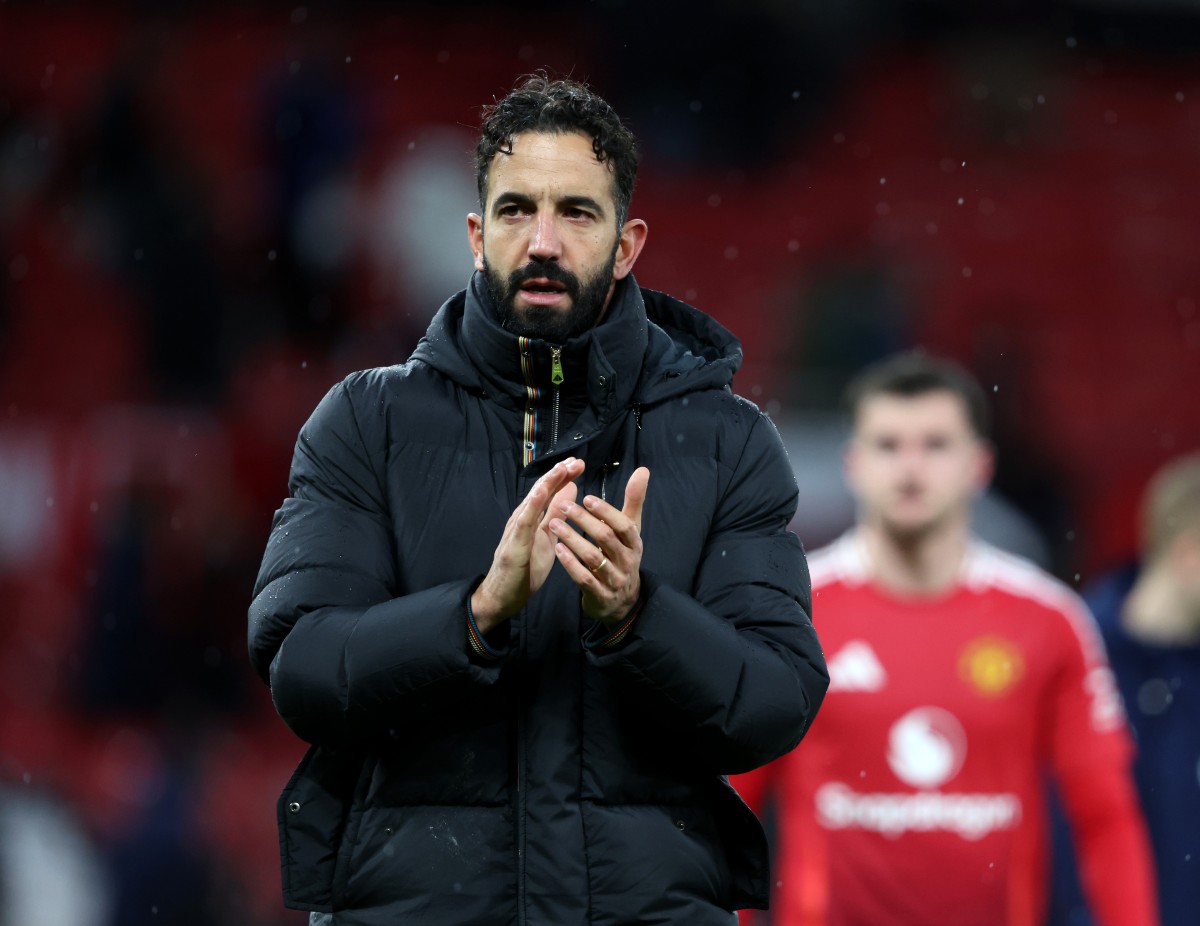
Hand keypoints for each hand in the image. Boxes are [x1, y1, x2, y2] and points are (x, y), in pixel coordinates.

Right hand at [472, 457, 584, 632]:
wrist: (503, 597)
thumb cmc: (525, 569)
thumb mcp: (547, 538)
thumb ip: (556, 514)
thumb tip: (571, 490)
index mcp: (532, 518)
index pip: (548, 492)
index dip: (563, 477)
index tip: (578, 464)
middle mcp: (522, 519)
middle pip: (541, 491)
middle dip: (558, 475)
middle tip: (575, 461)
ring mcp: (515, 531)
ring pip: (532, 502)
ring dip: (547, 484)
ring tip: (561, 469)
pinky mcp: (513, 546)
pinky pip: (523, 523)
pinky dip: (531, 506)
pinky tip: (540, 493)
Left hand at [549, 466, 649, 625]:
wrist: (621, 601)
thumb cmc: (622, 556)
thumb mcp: (631, 530)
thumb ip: (634, 500)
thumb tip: (643, 469)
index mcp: (634, 544)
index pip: (624, 525)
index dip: (606, 512)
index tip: (587, 498)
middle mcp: (627, 561)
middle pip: (606, 539)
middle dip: (584, 521)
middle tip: (563, 506)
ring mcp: (614, 580)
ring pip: (593, 558)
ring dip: (572, 539)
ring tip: (554, 524)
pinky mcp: (600, 595)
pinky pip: (584, 579)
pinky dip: (570, 564)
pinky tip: (557, 549)